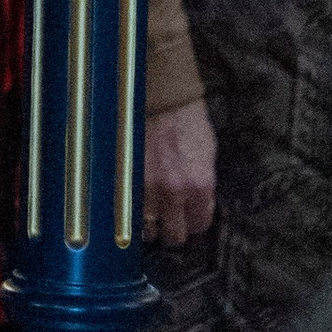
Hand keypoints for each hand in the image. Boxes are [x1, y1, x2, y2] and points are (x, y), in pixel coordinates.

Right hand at [142, 97, 217, 247]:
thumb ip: (202, 184)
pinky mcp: (125, 180)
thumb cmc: (185, 119)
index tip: (187, 218)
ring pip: (147, 230)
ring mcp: (146, 188)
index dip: (192, 222)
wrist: (157, 95)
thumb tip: (197, 203)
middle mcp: (174, 193)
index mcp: (200, 186)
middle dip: (171, 229)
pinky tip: (132, 202)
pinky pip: (127, 212)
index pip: (199, 225)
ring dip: (148, 223)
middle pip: (174, 235)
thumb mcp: (206, 154)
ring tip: (146, 212)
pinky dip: (129, 212)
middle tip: (166, 220)